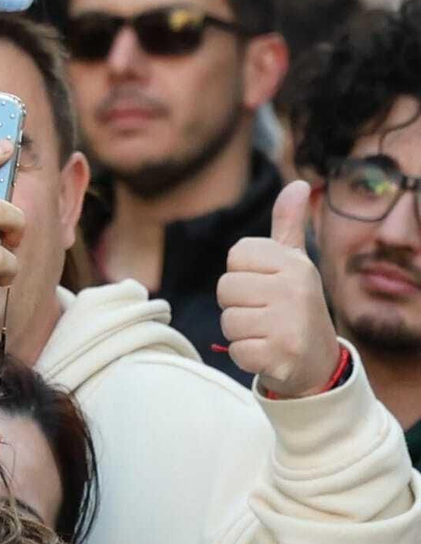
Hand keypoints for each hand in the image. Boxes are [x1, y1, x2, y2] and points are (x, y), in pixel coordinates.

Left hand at [217, 180, 341, 397]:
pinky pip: (235, 350)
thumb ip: (288, 226)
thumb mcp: (295, 263)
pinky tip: (268, 352)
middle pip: (226, 288)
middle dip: (237, 304)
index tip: (264, 284)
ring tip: (266, 332)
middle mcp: (294, 289)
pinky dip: (245, 355)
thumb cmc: (295, 304)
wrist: (317, 361)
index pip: (237, 254)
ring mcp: (289, 323)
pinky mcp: (279, 354)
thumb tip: (298, 183)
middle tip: (264, 313)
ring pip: (228, 321)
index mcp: (295, 263)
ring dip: (240, 331)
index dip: (242, 273)